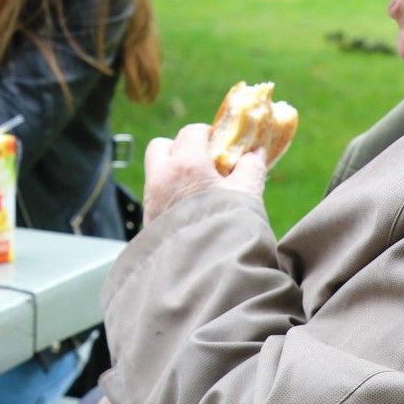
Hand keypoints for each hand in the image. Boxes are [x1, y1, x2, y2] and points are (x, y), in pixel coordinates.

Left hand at [142, 123, 267, 220]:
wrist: (204, 271)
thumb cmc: (228, 227)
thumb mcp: (248, 194)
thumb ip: (252, 168)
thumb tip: (255, 154)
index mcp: (186, 164)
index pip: (191, 132)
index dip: (207, 135)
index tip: (220, 146)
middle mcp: (161, 178)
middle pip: (161, 147)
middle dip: (180, 149)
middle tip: (202, 163)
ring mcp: (151, 200)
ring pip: (154, 172)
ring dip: (171, 173)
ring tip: (196, 190)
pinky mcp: (147, 222)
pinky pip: (154, 198)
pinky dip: (167, 196)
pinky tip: (188, 211)